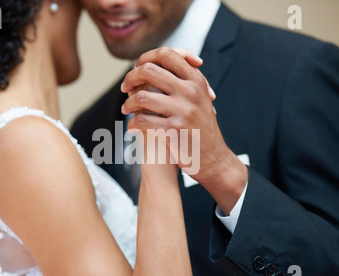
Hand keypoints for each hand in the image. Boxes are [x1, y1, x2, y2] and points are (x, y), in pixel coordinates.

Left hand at [121, 47, 247, 213]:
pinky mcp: (174, 130)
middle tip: (124, 88)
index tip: (137, 69)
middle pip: (149, 70)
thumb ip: (182, 80)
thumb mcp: (200, 98)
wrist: (214, 158)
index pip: (167, 54)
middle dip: (130, 78)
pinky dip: (133, 125)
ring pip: (141, 96)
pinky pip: (143, 121)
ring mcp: (183, 111)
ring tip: (126, 110)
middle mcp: (191, 92)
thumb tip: (154, 64)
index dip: (146, 58)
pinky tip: (132, 128)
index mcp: (196, 80)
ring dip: (128, 104)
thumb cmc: (201, 128)